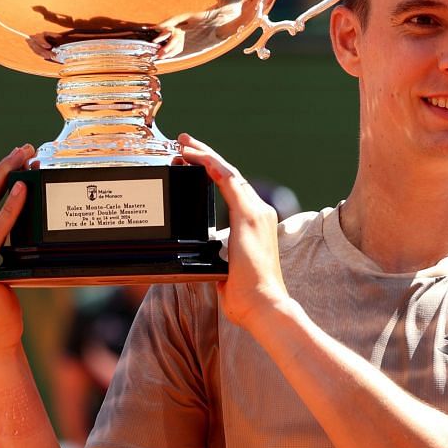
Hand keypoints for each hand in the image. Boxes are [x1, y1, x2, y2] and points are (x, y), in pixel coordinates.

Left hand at [177, 134, 288, 331]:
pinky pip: (228, 180)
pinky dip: (210, 165)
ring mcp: (257, 212)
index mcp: (255, 223)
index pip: (232, 188)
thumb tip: (204, 261)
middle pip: (230, 175)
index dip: (212, 171)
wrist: (264, 304)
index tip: (193, 161)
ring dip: (205, 156)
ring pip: (228, 172)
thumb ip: (218, 259)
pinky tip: (194, 157)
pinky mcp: (249, 215)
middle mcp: (260, 212)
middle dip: (206, 156)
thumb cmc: (248, 295)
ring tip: (183, 144)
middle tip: (184, 143)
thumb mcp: (227, 270)